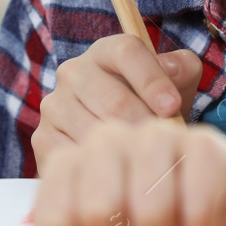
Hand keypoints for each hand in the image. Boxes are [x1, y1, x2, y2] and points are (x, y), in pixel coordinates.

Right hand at [31, 35, 202, 168]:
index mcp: (106, 52)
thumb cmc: (151, 108)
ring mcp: (54, 106)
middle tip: (165, 148)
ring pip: (96, 133)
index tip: (172, 106)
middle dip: (146, 127)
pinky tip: (119, 174)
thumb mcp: (174, 85)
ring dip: (127, 152)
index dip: (152, 79)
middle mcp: (74, 72)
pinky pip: (75, 157)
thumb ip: (181, 69)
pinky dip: (100, 169)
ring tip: (148, 162)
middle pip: (115, 101)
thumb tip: (171, 71)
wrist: (118, 139)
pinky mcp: (43, 138)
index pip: (127, 52)